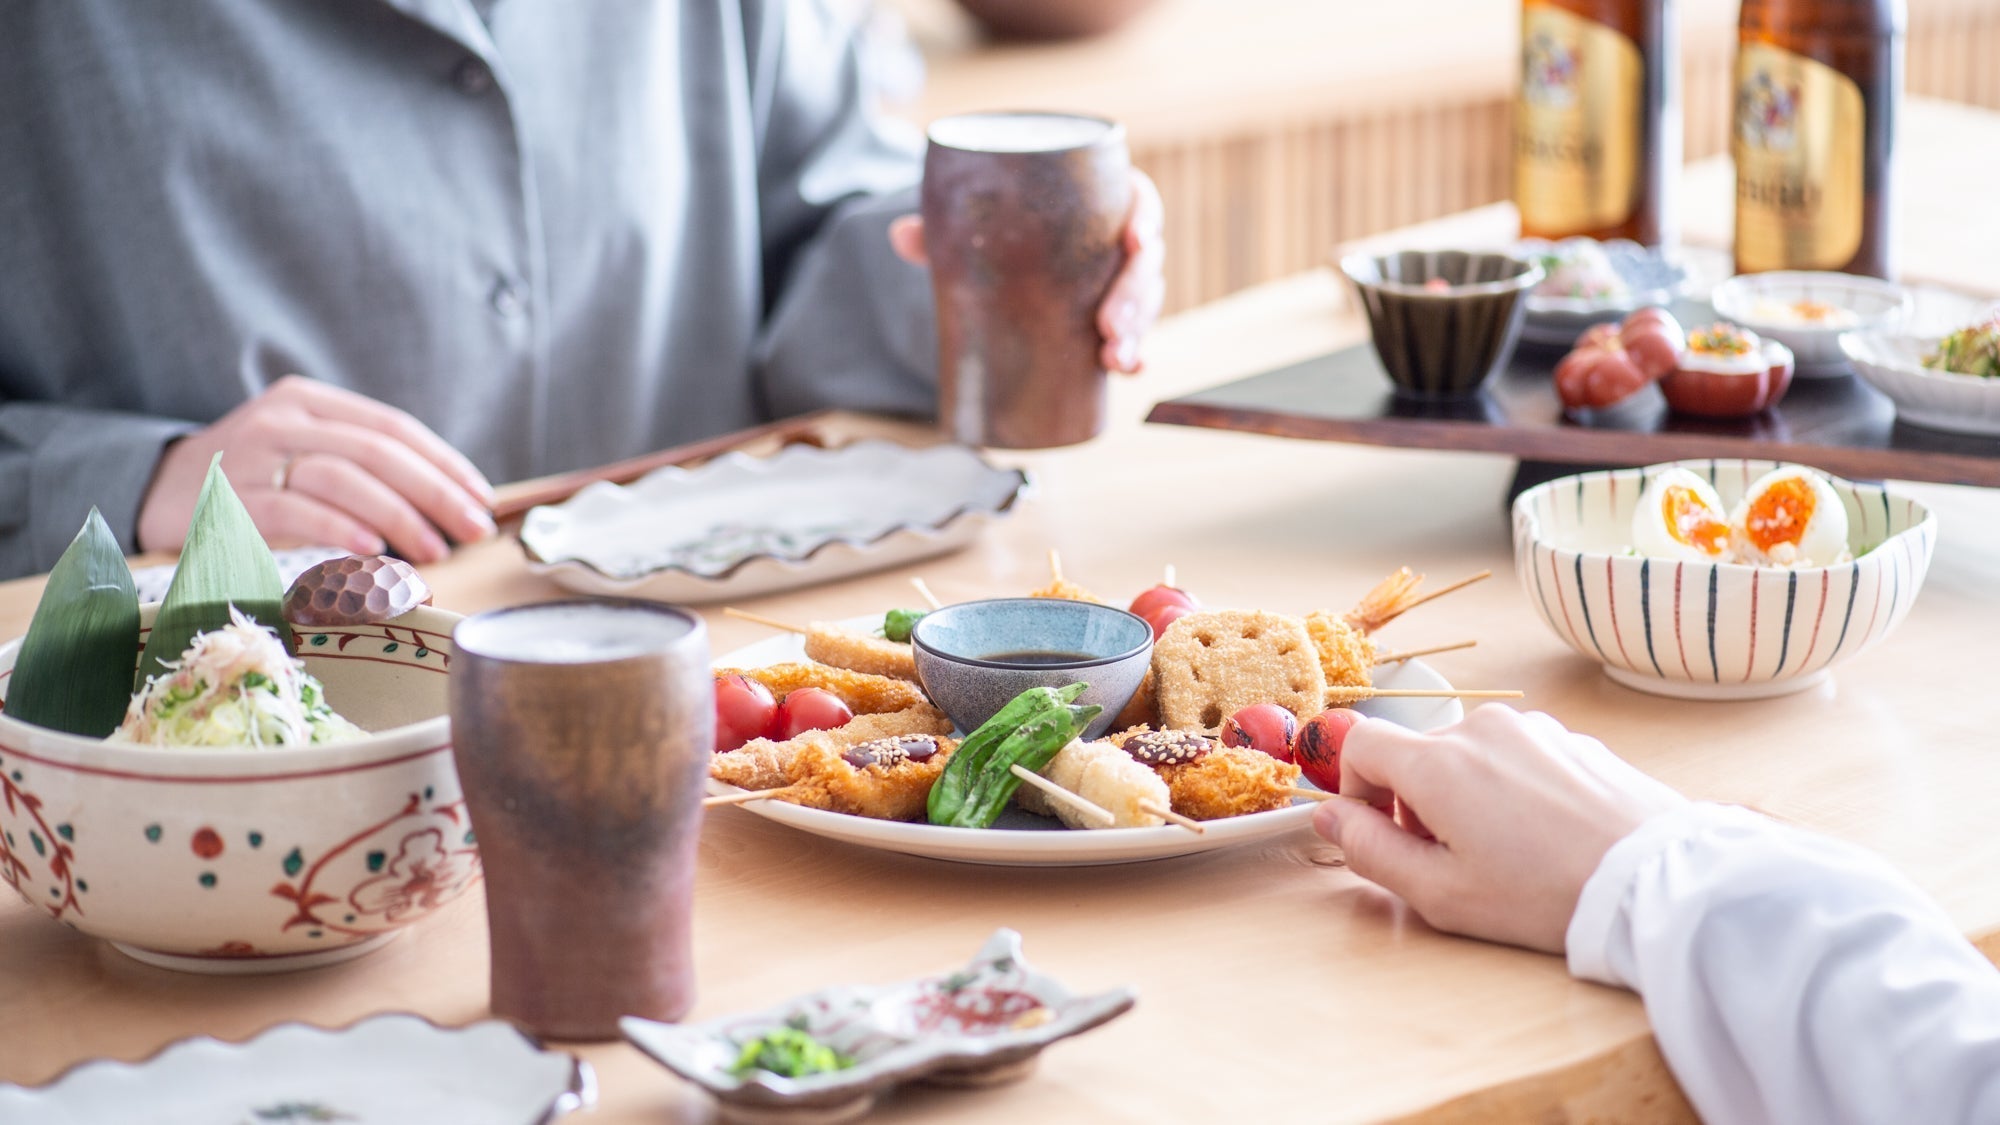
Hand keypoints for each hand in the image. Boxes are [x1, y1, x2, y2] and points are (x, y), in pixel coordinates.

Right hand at [137, 376, 496, 564]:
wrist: (153, 488)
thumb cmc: (252, 479)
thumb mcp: (304, 451)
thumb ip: (361, 465)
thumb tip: (447, 506)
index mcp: (311, 401)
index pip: (393, 427)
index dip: (444, 464)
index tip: (482, 499)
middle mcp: (283, 419)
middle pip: (376, 451)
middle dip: (435, 492)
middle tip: (472, 530)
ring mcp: (253, 456)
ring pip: (342, 476)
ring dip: (397, 514)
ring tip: (432, 549)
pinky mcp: (228, 497)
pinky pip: (293, 510)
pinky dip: (338, 526)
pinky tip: (372, 547)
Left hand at [890, 168, 1165, 373]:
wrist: (999, 263)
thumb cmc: (1001, 230)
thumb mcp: (975, 228)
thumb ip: (942, 230)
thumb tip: (900, 235)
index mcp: (1101, 201)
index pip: (1139, 202)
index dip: (1145, 219)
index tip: (1137, 239)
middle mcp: (1118, 242)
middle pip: (1145, 264)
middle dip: (1136, 297)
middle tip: (1111, 326)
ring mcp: (1118, 284)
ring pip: (1144, 304)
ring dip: (1137, 333)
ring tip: (1115, 359)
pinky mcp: (1110, 320)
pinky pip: (1132, 337)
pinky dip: (1135, 356)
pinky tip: (1131, 372)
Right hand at [1312, 705, 1685, 953]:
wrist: (1656, 883)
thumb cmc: (1546, 896)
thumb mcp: (1440, 894)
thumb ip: (1368, 850)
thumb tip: (1327, 816)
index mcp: (1438, 762)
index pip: (1361, 742)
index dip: (1354, 788)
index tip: (1379, 831)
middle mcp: (1480, 729)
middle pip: (1417, 754)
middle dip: (1415, 803)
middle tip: (1450, 863)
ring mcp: (1532, 729)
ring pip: (1469, 756)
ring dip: (1465, 796)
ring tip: (1505, 855)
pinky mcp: (1572, 740)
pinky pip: (1517, 758)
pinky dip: (1511, 791)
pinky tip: (1545, 840)